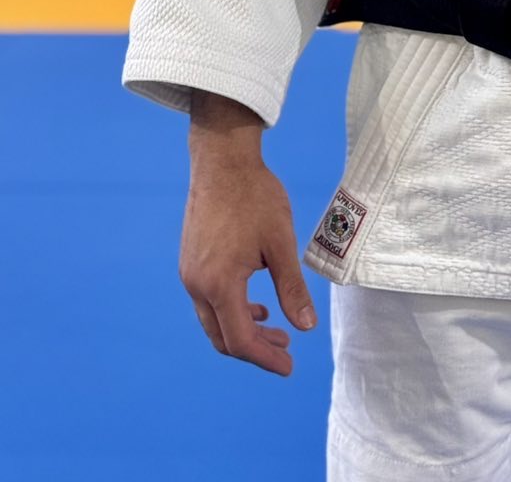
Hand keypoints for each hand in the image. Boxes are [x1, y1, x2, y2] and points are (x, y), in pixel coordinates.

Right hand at [180, 93, 316, 375]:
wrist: (222, 161)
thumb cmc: (255, 197)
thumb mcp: (280, 243)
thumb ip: (291, 288)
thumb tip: (306, 327)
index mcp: (220, 284)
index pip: (241, 339)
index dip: (265, 357)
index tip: (289, 366)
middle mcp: (197, 285)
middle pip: (223, 337)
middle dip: (255, 348)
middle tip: (287, 350)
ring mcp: (189, 274)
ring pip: (213, 321)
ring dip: (243, 330)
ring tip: (275, 328)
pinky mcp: (190, 262)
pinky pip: (208, 301)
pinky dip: (231, 311)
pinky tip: (255, 303)